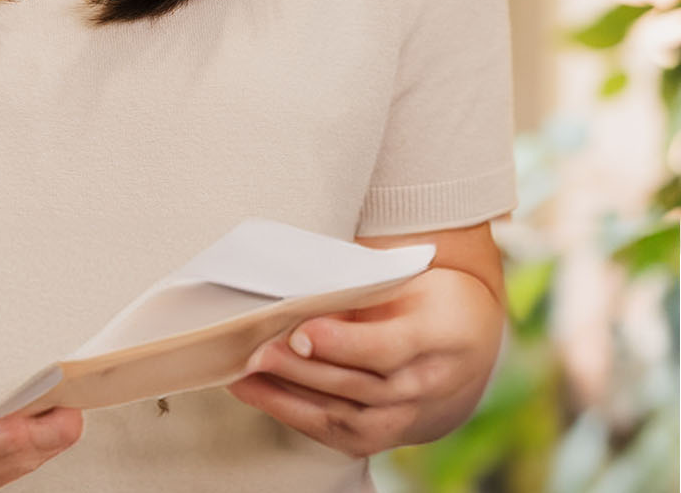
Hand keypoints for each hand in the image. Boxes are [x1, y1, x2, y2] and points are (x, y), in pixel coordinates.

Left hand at [228, 266, 503, 456]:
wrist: (468, 340)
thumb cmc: (425, 294)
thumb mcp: (406, 275)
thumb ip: (361, 285)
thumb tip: (297, 288)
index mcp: (441, 334)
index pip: (390, 348)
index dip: (345, 343)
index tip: (302, 331)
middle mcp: (431, 383)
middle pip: (362, 385)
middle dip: (303, 371)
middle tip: (256, 351)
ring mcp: (414, 415)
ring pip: (351, 419)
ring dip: (291, 400)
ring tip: (244, 376)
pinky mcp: (393, 433)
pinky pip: (345, 436)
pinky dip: (298, 417)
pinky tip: (260, 396)